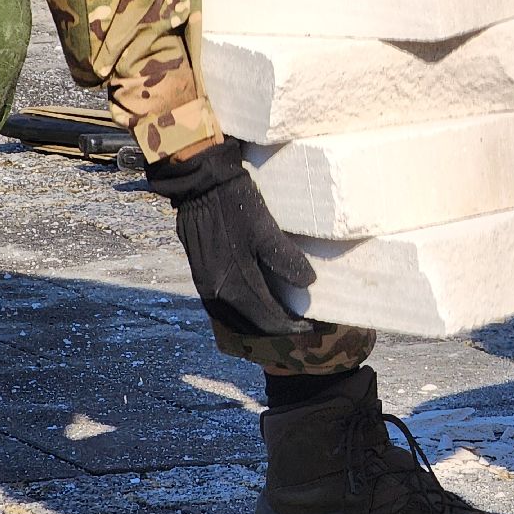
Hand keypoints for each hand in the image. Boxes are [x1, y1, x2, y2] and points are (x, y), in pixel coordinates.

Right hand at [146, 138, 317, 335]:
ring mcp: (205, 286)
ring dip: (258, 324)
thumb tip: (309, 284)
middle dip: (277, 329)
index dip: (292, 326)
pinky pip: (222, 309)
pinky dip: (241, 315)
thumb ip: (285, 258)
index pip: (268, 319)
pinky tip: (253, 307)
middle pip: (251, 325)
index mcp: (234, 284)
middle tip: (300, 326)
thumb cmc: (236, 204)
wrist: (200, 184)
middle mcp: (216, 293)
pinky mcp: (200, 276)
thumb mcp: (265, 229)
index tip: (312, 327)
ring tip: (280, 320)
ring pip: (234, 320)